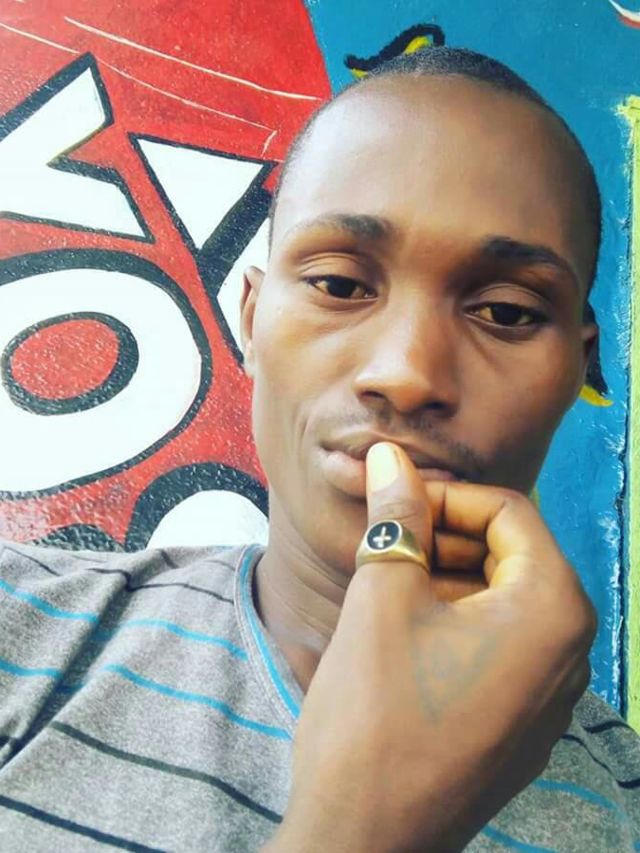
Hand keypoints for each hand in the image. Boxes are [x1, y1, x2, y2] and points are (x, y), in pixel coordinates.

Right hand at [267, 442, 595, 852]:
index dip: (447, 496)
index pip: (511, 513)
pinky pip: (500, 648)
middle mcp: (569, 653)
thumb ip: (397, 516)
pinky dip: (456, 622)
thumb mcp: (383, 597)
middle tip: (387, 543)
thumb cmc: (375, 715)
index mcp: (552, 611)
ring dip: (446, 578)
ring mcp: (548, 697)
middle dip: (447, 536)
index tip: (395, 505)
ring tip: (387, 586)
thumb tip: (393, 456)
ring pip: (503, 601)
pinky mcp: (522, 726)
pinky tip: (402, 635)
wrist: (363, 841)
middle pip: (512, 555)